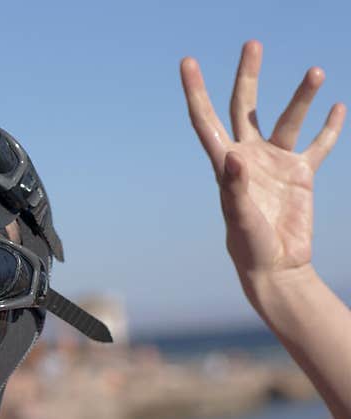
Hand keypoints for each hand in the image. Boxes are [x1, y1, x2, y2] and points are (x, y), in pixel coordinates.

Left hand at [180, 40, 344, 297]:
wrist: (276, 268)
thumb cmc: (250, 247)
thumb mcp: (240, 217)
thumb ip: (235, 188)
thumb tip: (235, 157)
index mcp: (225, 164)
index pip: (205, 121)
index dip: (196, 92)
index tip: (188, 62)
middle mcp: (248, 158)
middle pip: (245, 107)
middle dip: (247, 76)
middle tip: (252, 44)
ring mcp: (275, 165)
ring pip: (288, 120)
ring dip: (302, 97)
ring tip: (316, 71)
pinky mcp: (300, 176)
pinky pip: (317, 146)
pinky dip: (328, 127)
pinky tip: (337, 106)